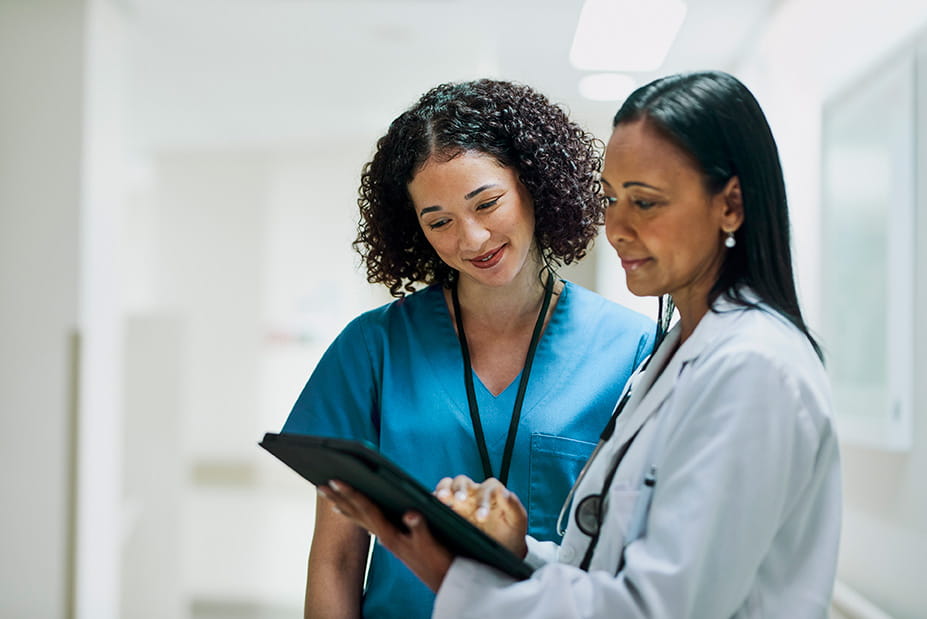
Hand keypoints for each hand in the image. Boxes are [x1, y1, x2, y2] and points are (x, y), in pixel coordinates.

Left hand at [318, 481, 452, 591]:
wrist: (441, 579)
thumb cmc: (436, 561)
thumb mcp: (430, 542)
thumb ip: (419, 527)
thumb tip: (410, 514)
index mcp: (390, 533)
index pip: (366, 509)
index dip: (351, 494)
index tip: (336, 481)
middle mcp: (384, 536)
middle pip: (356, 513)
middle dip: (338, 498)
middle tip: (320, 486)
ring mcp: (386, 538)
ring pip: (359, 518)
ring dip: (343, 506)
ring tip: (330, 496)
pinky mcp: (391, 540)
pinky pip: (368, 523)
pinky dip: (356, 514)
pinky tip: (351, 511)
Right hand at [435, 475, 527, 558]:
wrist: (501, 551)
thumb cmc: (511, 534)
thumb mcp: (517, 521)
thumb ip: (513, 505)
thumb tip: (503, 491)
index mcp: (492, 492)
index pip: (485, 489)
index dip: (483, 500)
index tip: (481, 517)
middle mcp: (474, 493)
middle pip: (462, 481)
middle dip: (459, 489)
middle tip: (458, 500)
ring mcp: (459, 501)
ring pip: (447, 486)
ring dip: (443, 490)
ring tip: (440, 499)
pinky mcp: (449, 511)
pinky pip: (437, 501)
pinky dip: (432, 500)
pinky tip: (430, 508)